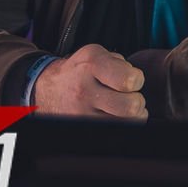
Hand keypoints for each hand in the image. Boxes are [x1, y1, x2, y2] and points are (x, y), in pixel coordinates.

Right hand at [33, 44, 147, 119]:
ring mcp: (81, 113)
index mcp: (91, 65)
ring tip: (123, 108)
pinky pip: (114, 132)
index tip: (132, 80)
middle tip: (130, 97)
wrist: (49, 89)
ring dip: (132, 116)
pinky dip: (121, 126)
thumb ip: (121, 63)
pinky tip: (114, 117)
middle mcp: (84, 90)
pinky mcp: (81, 128)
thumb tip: (136, 82)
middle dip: (138, 101)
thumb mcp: (97, 54)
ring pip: (126, 123)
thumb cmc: (81, 71)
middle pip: (130, 106)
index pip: (129, 80)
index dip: (137, 80)